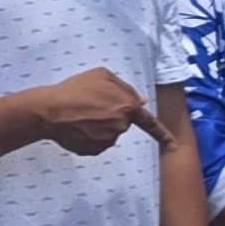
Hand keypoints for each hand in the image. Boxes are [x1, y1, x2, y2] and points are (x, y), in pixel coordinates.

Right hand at [35, 68, 164, 157]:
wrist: (50, 110)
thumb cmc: (75, 89)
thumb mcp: (102, 75)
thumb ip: (125, 87)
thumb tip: (140, 101)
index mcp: (126, 106)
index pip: (149, 122)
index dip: (162, 134)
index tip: (174, 146)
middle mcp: (120, 126)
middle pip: (123, 122)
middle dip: (112, 114)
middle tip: (90, 105)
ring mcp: (107, 141)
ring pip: (109, 133)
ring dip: (100, 125)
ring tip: (80, 114)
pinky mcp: (94, 150)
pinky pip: (97, 143)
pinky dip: (89, 136)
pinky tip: (77, 126)